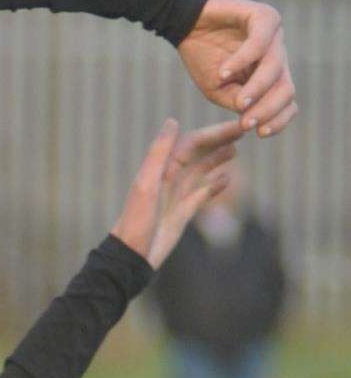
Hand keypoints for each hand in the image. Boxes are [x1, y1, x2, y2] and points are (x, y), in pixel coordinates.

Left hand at [110, 118, 238, 268]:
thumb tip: (172, 121)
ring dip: (216, 159)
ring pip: (199, 172)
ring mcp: (175, 196)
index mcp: (160, 169)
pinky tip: (227, 180)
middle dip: (218, 142)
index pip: (191, 143)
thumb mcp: (147, 183)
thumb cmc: (137, 220)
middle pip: (197, 154)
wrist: (132, 256)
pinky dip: (213, 186)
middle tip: (244, 131)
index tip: (238, 126)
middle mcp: (167, 179)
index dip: (213, 133)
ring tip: (235, 149)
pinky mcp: (181, 213)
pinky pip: (200, 194)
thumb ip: (159, 153)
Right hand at [176, 0, 297, 136]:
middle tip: (248, 123)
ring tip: (238, 102)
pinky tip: (224, 73)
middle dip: (268, 109)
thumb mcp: (216, 90)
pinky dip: (243, 61)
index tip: (261, 133)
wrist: (186, 23)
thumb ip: (236, 103)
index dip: (279, 118)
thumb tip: (250, 116)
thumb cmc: (202, 56)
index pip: (287, 99)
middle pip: (287, 87)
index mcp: (269, 74)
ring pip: (275, 68)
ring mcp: (273, 35)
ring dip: (257, 89)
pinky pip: (260, 43)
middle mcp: (276, 55)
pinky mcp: (264, 16)